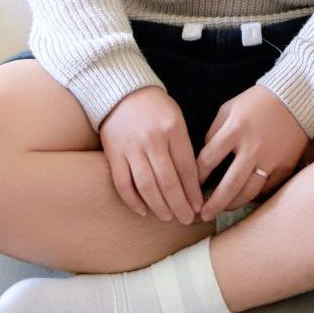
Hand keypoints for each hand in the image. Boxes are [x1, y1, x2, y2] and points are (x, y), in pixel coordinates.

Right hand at [99, 85, 203, 223]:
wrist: (122, 92)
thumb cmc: (155, 107)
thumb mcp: (176, 119)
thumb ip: (183, 146)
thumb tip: (193, 180)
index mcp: (173, 130)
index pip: (186, 168)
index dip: (193, 191)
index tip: (199, 206)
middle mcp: (152, 140)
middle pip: (168, 181)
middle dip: (179, 204)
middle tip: (186, 219)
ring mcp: (131, 148)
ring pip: (146, 186)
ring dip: (159, 206)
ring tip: (168, 218)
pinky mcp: (113, 154)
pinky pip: (123, 183)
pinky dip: (133, 201)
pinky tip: (143, 211)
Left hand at [195, 84, 309, 220]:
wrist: (297, 96)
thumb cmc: (258, 101)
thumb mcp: (230, 108)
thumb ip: (215, 132)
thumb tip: (204, 158)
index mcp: (235, 129)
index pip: (208, 160)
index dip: (197, 176)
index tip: (193, 185)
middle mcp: (252, 147)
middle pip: (229, 185)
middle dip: (213, 204)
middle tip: (203, 215)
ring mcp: (271, 159)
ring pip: (249, 192)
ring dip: (233, 204)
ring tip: (223, 210)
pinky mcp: (285, 165)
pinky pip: (267, 188)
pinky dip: (255, 195)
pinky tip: (245, 197)